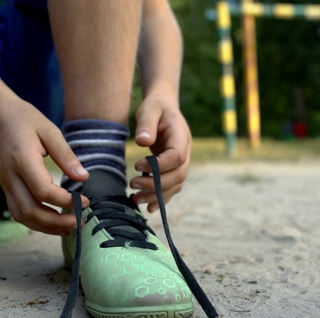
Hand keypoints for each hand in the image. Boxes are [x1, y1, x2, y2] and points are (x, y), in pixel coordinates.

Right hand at [0, 98, 89, 234]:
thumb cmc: (27, 120)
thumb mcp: (51, 131)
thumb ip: (66, 156)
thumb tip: (84, 178)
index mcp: (22, 160)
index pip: (42, 191)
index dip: (65, 201)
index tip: (85, 200)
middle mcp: (10, 176)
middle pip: (30, 210)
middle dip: (56, 222)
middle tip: (80, 221)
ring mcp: (5, 184)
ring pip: (22, 216)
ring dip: (46, 227)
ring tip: (69, 227)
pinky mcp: (6, 187)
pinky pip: (18, 211)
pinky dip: (36, 222)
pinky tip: (54, 222)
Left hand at [130, 89, 191, 211]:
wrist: (164, 108)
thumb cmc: (155, 108)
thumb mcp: (149, 110)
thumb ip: (146, 124)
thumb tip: (142, 142)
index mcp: (181, 136)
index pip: (177, 157)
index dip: (160, 166)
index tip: (138, 165)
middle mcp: (186, 151)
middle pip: (178, 175)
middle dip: (156, 184)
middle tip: (132, 184)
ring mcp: (183, 162)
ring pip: (176, 185)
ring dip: (157, 195)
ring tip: (135, 198)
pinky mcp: (175, 169)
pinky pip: (173, 188)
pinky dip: (162, 199)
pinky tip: (148, 208)